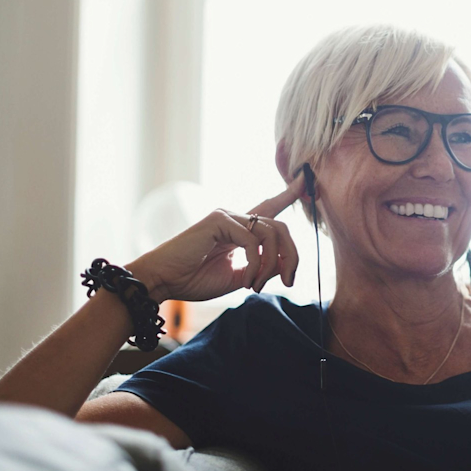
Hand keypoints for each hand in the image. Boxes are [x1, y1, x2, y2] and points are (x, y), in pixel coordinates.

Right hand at [125, 175, 304, 302]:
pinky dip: (256, 265)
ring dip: (272, 265)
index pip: (269, 209)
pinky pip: (253, 241)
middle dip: (292, 255)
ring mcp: (227, 217)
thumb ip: (263, 269)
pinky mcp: (219, 220)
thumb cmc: (195, 279)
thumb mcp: (239, 277)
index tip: (306, 184)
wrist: (164, 281)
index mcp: (240, 230)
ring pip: (272, 234)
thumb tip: (285, 266)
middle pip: (281, 228)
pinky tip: (247, 281)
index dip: (288, 196)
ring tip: (257, 285)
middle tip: (289, 280)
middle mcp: (235, 219)